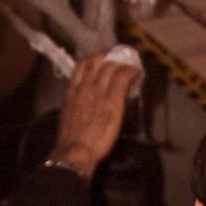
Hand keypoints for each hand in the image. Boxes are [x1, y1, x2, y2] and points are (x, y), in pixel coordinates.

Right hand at [48, 50, 138, 178]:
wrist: (75, 151)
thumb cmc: (71, 141)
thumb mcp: (68, 115)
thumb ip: (77, 104)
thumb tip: (86, 103)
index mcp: (72, 91)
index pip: (82, 65)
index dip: (94, 58)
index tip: (102, 57)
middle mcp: (85, 87)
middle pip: (97, 61)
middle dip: (110, 55)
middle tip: (120, 55)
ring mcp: (99, 93)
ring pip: (111, 66)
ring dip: (122, 61)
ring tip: (131, 61)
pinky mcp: (112, 101)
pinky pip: (123, 79)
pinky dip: (131, 71)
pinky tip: (136, 71)